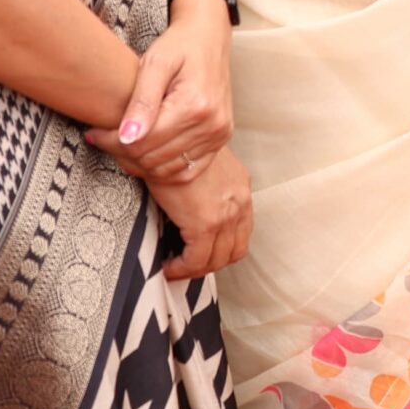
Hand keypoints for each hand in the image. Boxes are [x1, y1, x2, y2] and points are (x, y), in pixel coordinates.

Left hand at [86, 0, 232, 181]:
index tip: (93, 131)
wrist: (209, 38)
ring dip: (139, 162)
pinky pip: (187, 171)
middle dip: (121, 151)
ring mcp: (219, 134)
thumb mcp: (155, 63)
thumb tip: (126, 137)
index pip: (142, 142)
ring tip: (122, 142)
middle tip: (104, 136)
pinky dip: (163, 168)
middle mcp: (211, 124)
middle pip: (152, 158)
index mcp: (195, 105)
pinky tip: (146, 151)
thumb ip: (141, 100)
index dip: (111, 141)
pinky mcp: (220, 139)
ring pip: (167, 169)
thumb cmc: (178, 45)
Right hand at [148, 147, 253, 280]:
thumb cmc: (175, 148)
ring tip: (176, 267)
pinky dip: (183, 269)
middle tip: (186, 266)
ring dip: (196, 269)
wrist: (167, 139)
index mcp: (240, 188)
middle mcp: (240, 202)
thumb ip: (204, 185)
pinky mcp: (206, 224)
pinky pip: (197, 260)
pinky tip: (167, 266)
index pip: (242, 231)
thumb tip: (189, 201)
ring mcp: (226, 214)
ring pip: (218, 260)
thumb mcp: (200, 165)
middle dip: (210, 263)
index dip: (221, 248)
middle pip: (234, 250)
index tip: (199, 253)